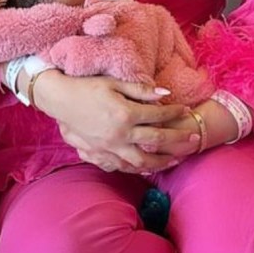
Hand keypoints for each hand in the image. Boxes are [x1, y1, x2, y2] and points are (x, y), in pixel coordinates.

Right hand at [32, 70, 201, 173]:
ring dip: (162, 162)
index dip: (175, 113)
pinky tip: (147, 167)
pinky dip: (137, 169)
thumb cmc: (87, 87)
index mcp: (125, 114)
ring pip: (141, 161)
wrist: (59, 99)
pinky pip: (122, 167)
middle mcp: (119, 135)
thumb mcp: (114, 83)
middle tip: (194, 140)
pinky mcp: (98, 155)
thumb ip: (141, 90)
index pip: (158, 115)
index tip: (186, 110)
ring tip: (176, 160)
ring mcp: (108, 148)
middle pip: (156, 141)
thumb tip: (166, 94)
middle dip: (178, 141)